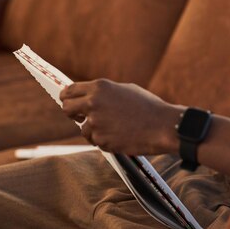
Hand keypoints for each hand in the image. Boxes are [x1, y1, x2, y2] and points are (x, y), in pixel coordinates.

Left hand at [60, 79, 182, 154]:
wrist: (162, 125)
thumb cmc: (148, 107)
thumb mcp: (125, 90)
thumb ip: (104, 93)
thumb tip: (89, 97)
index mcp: (100, 87)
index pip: (69, 91)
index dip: (67, 97)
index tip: (68, 101)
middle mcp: (93, 103)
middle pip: (66, 109)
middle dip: (72, 114)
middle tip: (80, 117)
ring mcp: (96, 123)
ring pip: (83, 129)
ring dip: (94, 130)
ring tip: (116, 128)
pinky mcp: (101, 140)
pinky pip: (97, 141)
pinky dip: (106, 140)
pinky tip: (121, 135)